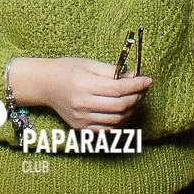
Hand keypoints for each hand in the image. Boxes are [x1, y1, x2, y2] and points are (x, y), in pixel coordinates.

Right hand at [10, 57, 151, 130]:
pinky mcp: (81, 129)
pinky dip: (120, 120)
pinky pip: (108, 129)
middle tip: (144, 89)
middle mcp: (82, 105)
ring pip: (117, 120)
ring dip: (132, 110)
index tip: (148, 80)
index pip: (118, 89)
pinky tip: (123, 109)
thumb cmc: (67, 70)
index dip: (137, 85)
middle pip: (120, 106)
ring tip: (136, 98)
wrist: (45, 85)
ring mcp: (81, 119)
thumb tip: (134, 76)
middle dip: (137, 97)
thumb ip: (112, 71)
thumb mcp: (89, 64)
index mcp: (84, 85)